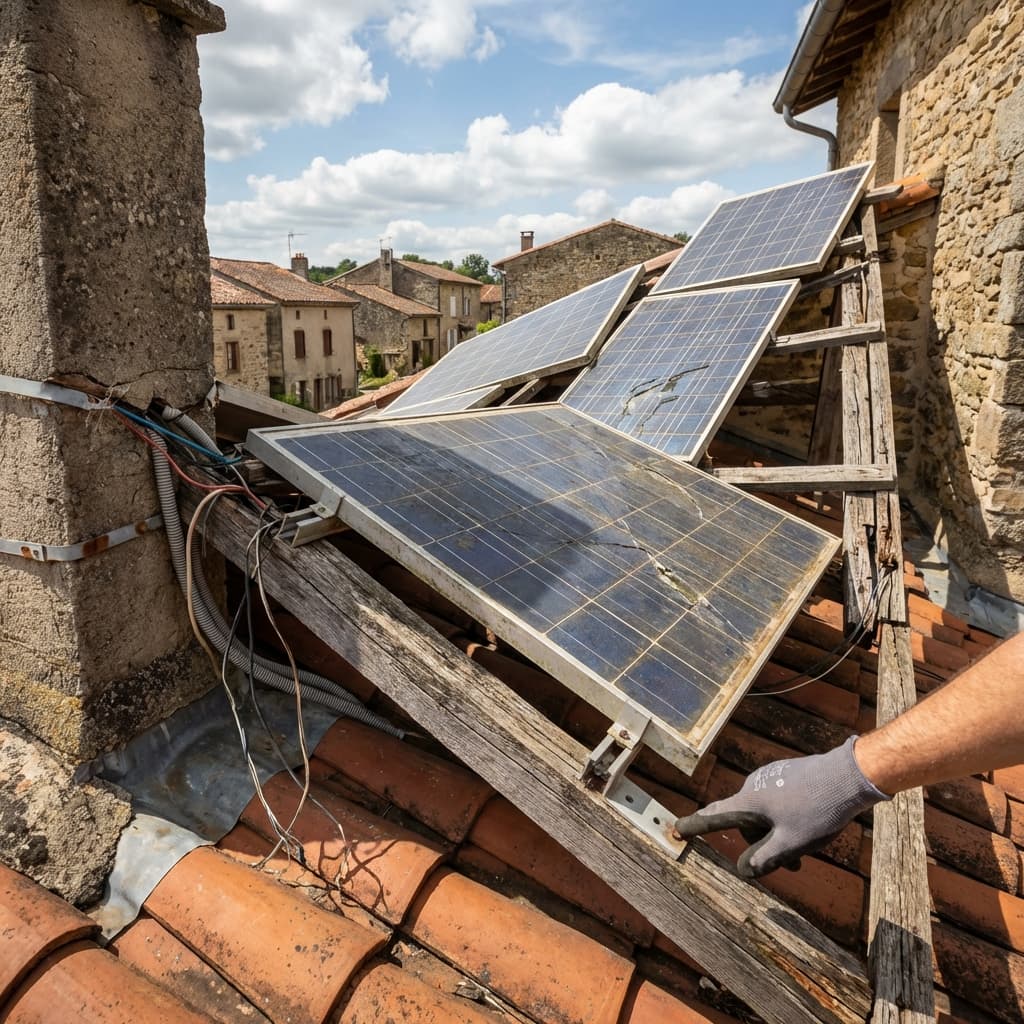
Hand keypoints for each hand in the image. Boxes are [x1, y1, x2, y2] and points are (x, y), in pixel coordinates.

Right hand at [673, 737, 888, 877]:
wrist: (847, 776)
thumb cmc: (817, 811)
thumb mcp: (791, 842)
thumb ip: (764, 858)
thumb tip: (743, 871)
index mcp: (749, 801)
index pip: (714, 816)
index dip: (694, 825)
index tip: (676, 828)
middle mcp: (753, 785)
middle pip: (745, 821)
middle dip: (759, 843)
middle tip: (791, 864)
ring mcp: (770, 777)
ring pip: (763, 812)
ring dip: (775, 832)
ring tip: (804, 849)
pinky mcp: (785, 774)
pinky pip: (775, 800)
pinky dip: (783, 817)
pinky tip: (808, 824)